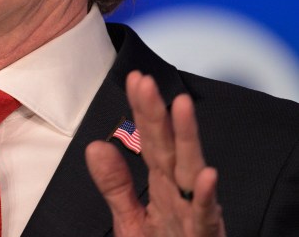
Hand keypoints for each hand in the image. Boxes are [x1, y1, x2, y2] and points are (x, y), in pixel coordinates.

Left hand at [86, 71, 224, 235]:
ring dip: (187, 138)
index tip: (134, 80)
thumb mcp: (130, 217)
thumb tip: (95, 146)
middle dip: (157, 113)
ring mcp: (194, 212)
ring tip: (181, 106)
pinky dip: (206, 196)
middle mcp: (180, 191)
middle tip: (145, 82)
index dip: (142, 110)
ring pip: (191, 171)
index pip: (150, 139)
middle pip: (168, 146)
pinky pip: (205, 215)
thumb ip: (116, 184)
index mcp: (162, 184)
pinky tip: (206, 175)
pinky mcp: (205, 234)